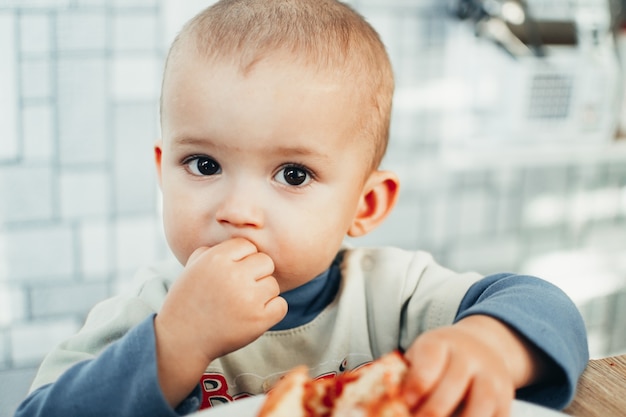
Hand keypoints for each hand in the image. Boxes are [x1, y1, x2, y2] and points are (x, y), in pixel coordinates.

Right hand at [154, 238, 287, 405]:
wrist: (181, 340)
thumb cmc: (187, 301)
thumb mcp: (192, 267)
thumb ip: (213, 250)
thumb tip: (238, 243)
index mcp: (217, 259)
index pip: (247, 245)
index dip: (241, 260)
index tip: (231, 274)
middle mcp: (234, 275)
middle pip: (266, 262)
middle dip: (256, 275)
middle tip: (240, 290)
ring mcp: (248, 298)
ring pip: (273, 284)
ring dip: (262, 294)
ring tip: (243, 305)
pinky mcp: (259, 320)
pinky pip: (281, 305)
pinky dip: (271, 311)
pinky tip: (254, 315)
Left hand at [402, 315, 540, 416]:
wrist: (480, 346)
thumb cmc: (438, 359)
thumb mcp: (420, 356)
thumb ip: (406, 377)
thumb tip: (390, 402)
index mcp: (441, 343)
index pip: (431, 358)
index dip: (418, 382)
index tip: (406, 402)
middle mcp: (469, 356)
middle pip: (455, 381)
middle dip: (434, 408)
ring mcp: (491, 376)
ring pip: (482, 403)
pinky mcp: (506, 398)